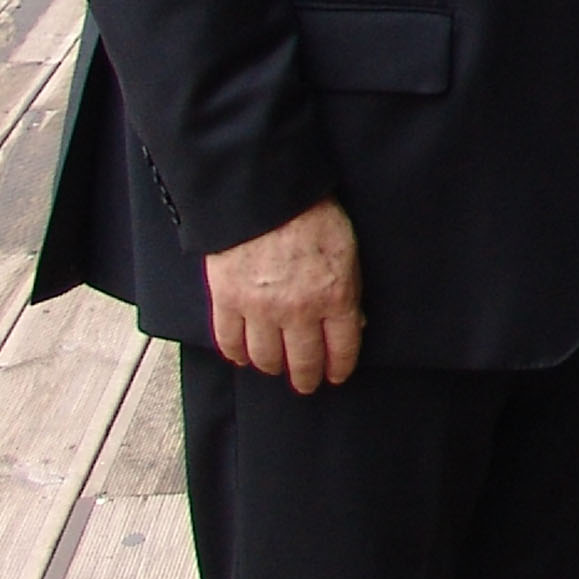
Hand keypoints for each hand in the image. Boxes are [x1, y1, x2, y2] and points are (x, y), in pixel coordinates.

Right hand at [204, 199, 362, 392]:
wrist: (264, 195)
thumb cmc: (313, 214)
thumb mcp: (348, 251)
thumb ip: (349, 289)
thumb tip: (351, 322)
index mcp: (335, 297)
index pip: (341, 349)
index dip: (339, 367)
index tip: (336, 376)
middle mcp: (298, 311)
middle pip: (303, 361)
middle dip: (306, 378)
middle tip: (306, 384)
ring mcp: (260, 310)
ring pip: (265, 358)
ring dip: (272, 367)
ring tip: (276, 368)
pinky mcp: (226, 301)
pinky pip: (230, 341)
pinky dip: (236, 354)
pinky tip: (243, 357)